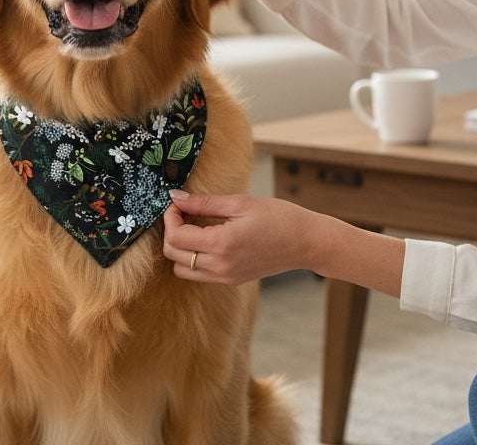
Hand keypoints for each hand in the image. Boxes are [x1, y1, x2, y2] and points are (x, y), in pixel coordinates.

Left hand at [163, 189, 406, 295]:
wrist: (307, 242)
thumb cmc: (279, 217)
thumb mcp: (240, 203)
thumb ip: (203, 202)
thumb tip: (175, 196)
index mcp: (222, 244)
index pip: (175, 237)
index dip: (170, 218)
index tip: (178, 203)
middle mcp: (220, 266)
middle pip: (173, 255)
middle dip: (171, 231)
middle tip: (183, 212)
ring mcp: (225, 277)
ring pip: (182, 269)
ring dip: (179, 248)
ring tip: (194, 227)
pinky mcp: (231, 280)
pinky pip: (198, 274)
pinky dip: (192, 259)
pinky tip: (206, 239)